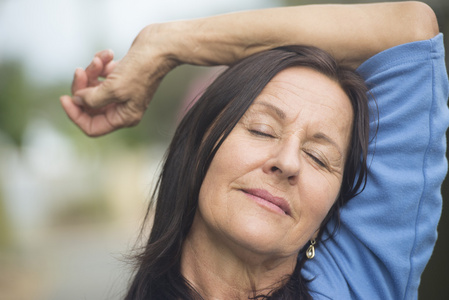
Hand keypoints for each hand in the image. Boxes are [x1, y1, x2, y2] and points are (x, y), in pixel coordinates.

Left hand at [60, 38, 175, 136]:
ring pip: (93, 88)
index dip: (76, 115)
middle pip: (89, 106)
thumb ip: (91, 99)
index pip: (92, 127)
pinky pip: (100, 75)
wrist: (159, 46)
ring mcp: (122, 92)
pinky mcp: (120, 77)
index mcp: (124, 118)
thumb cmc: (142, 69)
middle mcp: (122, 108)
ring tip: (98, 59)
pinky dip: (100, 64)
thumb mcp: (113, 89)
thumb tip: (77, 101)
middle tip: (79, 71)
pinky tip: (108, 54)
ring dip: (91, 71)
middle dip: (82, 87)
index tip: (64, 98)